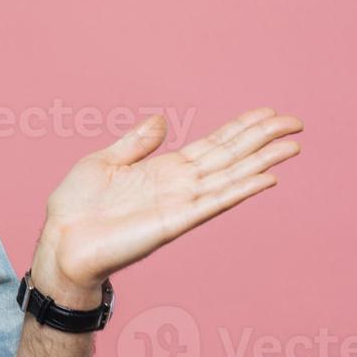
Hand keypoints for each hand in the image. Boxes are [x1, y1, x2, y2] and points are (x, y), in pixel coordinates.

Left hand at [32, 106, 303, 302]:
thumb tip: (161, 121)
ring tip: (293, 146)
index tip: (269, 114)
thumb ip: (136, 143)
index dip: (240, 129)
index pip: (212, 145)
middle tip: (296, 122)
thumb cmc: (76, 207)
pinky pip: (214, 203)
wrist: (60, 242)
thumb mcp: (103, 162)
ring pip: (230, 177)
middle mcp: (178, 185)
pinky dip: (240, 190)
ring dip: (262, 162)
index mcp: (163, 169)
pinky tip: (267, 178)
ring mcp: (180, 204)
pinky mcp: (174, 222)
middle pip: (230, 157)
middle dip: (262, 140)